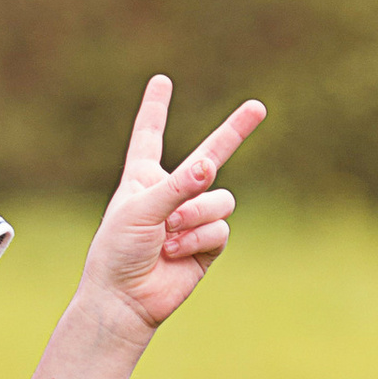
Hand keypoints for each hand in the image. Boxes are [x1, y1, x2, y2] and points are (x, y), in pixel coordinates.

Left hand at [79, 76, 265, 341]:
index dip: (156, 108)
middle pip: (210, 155)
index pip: (149, 134)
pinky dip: (199, 238)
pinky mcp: (208, 243)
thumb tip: (209, 166)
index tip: (161, 80)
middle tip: (259, 107)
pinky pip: (220, 227)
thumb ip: (176, 186)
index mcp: (143, 177)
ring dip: (195, 215)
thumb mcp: (140, 210)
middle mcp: (172, 192)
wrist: (125, 298)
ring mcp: (193, 217)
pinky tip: (176, 253)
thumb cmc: (118, 250)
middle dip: (235, 131)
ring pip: (219, 198)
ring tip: (168, 235)